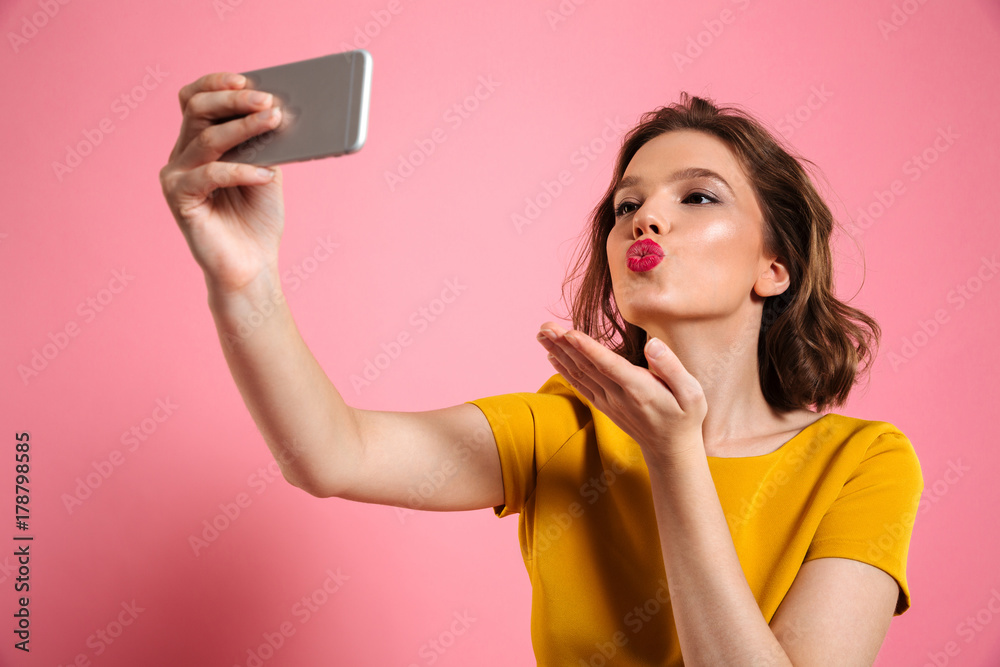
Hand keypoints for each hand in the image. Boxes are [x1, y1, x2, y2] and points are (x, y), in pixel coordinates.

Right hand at [159, 72, 286, 295]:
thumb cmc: (258, 219)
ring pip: (206, 139)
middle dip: (235, 100)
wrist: (252, 266)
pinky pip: (209, 175)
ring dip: (245, 128)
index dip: (218, 84)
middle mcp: (182, 154)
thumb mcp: (267, 170)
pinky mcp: (178, 198)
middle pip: (197, 109)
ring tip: (275, 123)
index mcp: (199, 142)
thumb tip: (276, 109)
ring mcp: (176, 175)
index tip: (250, 80)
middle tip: (268, 101)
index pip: (196, 98)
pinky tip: (265, 174)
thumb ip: (265, 142)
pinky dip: (240, 171)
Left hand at [535, 321, 707, 467]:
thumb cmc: (684, 416)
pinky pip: (580, 384)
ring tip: (542, 334)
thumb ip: (672, 367)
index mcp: (640, 389)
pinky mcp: (603, 404)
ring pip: (579, 373)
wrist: (670, 450)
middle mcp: (619, 395)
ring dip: (559, 353)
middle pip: (587, 366)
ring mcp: (608, 401)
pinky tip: (552, 355)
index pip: (610, 366)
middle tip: (544, 327)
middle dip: (564, 345)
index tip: (569, 334)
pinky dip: (564, 369)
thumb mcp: (692, 393)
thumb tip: (653, 344)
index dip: (588, 349)